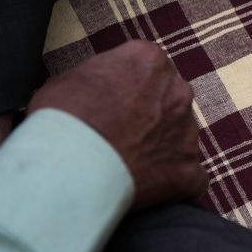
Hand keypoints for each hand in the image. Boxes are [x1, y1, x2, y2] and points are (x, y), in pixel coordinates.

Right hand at [28, 40, 206, 209]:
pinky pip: (189, 177)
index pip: (149, 68)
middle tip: (122, 135)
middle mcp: (178, 91)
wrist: (69, 169)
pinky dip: (171, 184)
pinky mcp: (189, 170)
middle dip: (152, 116)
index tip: (114, 104)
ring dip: (160, 149)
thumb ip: (99, 76)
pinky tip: (145, 190)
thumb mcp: (69, 79)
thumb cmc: (62, 121)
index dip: (130, 88)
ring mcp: (188, 132)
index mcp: (150, 61)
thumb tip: (101, 87)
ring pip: (180, 138)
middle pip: (170, 100)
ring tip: (127, 166)